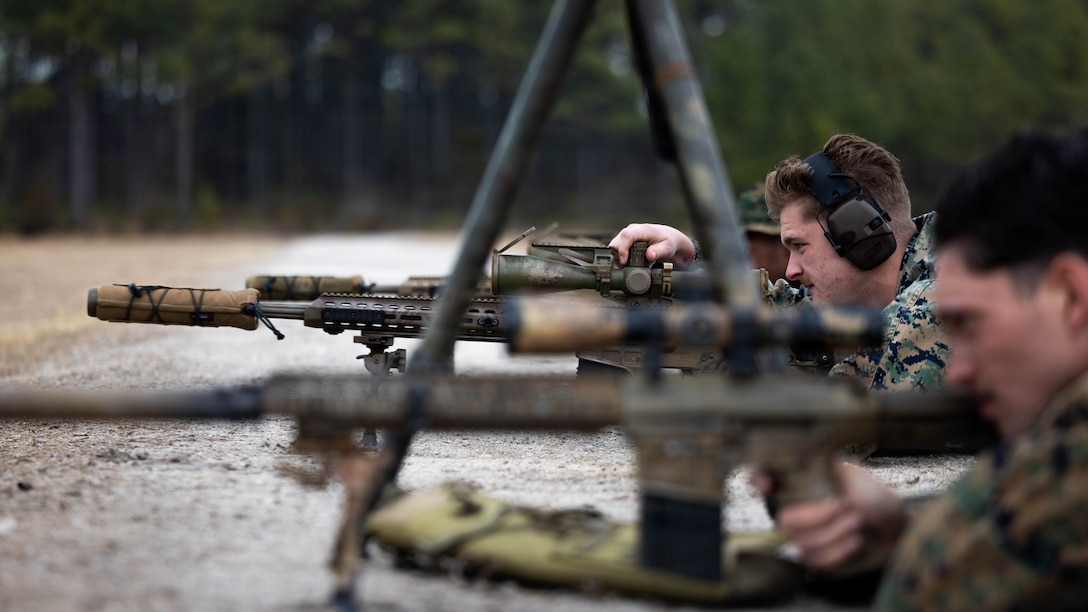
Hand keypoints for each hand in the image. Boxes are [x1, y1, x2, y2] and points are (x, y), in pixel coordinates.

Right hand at [608, 223, 694, 267]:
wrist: (668, 239)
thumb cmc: (668, 242)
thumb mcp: (667, 248)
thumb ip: (658, 252)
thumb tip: (649, 255)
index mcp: (642, 230)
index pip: (626, 236)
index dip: (622, 249)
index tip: (624, 261)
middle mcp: (632, 230)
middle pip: (616, 241)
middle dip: (618, 255)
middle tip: (626, 265)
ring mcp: (628, 234)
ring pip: (614, 246)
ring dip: (618, 257)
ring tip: (627, 264)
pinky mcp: (625, 240)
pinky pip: (616, 248)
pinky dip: (618, 256)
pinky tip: (626, 262)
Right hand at [752, 463, 907, 571]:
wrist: (899, 528)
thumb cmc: (877, 497)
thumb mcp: (856, 474)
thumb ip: (833, 468)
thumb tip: (821, 464)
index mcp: (801, 482)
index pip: (761, 477)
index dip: (757, 480)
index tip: (768, 484)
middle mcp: (796, 508)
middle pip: (783, 520)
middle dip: (816, 517)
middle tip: (844, 507)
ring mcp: (805, 536)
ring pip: (802, 543)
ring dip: (834, 534)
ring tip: (858, 523)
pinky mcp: (818, 558)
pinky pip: (815, 562)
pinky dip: (838, 553)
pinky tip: (855, 542)